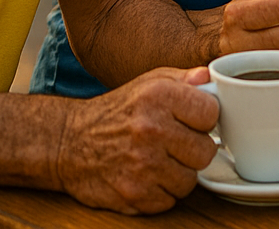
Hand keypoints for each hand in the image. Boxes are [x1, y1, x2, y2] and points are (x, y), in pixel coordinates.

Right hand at [56, 67, 218, 213]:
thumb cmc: (115, 111)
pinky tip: (147, 177)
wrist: (67, 142)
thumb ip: (185, 79)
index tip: (192, 121)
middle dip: (194, 149)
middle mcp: (150, 130)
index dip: (205, 119)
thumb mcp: (148, 82)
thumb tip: (211, 78)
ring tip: (160, 160)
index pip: (212, 113)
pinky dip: (160, 193)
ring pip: (189, 180)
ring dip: (178, 174)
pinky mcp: (132, 194)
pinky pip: (168, 201)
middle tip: (176, 144)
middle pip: (206, 152)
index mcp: (159, 97)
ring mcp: (141, 165)